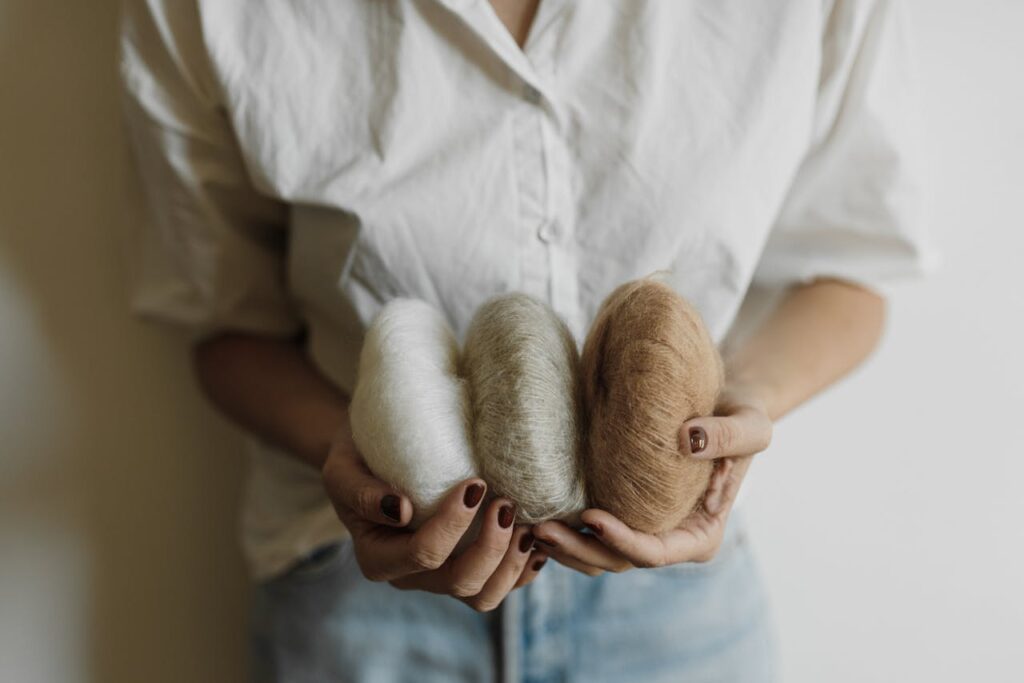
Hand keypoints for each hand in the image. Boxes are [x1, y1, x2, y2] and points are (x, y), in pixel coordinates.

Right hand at [321, 425, 546, 611]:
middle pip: (460, 583)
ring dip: (512, 564)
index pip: (423, 555)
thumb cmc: (356, 458)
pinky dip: (524, 568)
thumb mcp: (343, 468)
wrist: (374, 453)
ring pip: (485, 596)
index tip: (474, 484)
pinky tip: (538, 538)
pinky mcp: (466, 565)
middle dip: (491, 547)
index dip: (453, 525)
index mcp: (379, 558)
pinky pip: (501, 583)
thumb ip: (362, 492)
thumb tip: (401, 511)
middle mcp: (411, 576)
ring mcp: (441, 575)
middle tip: (507, 503)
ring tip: (529, 524)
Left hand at [532, 386, 772, 574]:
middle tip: (540, 528)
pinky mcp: (621, 509)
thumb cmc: (742, 415)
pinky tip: (534, 509)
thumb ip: (729, 436)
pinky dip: (564, 526)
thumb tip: (688, 440)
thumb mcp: (752, 424)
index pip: (654, 553)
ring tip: (528, 525)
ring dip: (563, 546)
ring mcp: (642, 528)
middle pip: (617, 560)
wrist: (720, 403)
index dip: (622, 540)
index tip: (591, 517)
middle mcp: (667, 540)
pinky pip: (588, 530)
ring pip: (596, 553)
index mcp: (698, 536)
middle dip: (579, 550)